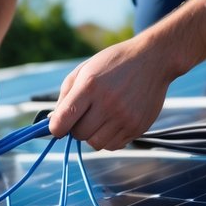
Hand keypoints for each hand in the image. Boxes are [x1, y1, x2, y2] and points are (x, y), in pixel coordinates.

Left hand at [49, 38, 171, 149]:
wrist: (153, 59)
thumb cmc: (114, 64)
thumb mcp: (84, 70)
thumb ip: (65, 96)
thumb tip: (52, 121)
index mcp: (90, 86)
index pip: (63, 121)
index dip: (56, 128)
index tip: (58, 126)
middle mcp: (108, 103)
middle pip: (79, 135)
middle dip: (76, 129)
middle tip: (84, 116)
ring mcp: (125, 117)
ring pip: (96, 144)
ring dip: (93, 135)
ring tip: (100, 119)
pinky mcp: (138, 126)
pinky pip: (114, 146)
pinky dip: (109, 138)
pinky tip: (113, 122)